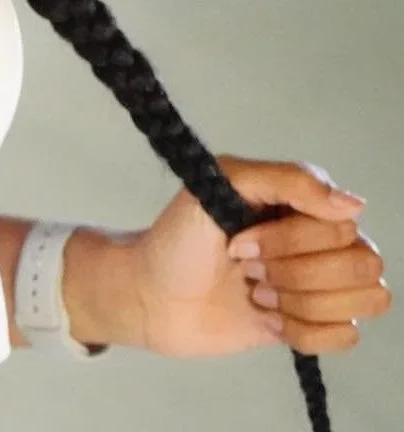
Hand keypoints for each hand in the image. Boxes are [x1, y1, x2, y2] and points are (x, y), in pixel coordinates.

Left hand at [129, 154, 389, 357]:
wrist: (151, 295)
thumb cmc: (177, 237)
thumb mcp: (217, 185)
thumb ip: (286, 180)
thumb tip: (354, 204)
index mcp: (300, 200)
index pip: (342, 225)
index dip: (291, 240)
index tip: (239, 241)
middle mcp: (319, 238)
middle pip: (362, 264)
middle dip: (295, 273)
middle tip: (247, 269)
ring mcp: (319, 283)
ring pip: (365, 300)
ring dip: (302, 302)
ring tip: (256, 292)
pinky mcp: (313, 325)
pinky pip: (346, 336)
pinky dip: (303, 331)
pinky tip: (267, 318)